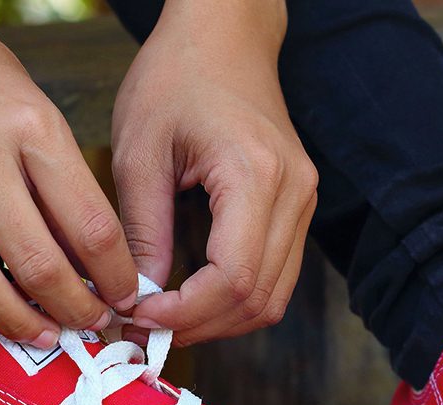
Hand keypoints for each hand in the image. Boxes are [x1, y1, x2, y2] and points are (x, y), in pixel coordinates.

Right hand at [0, 1, 137, 355]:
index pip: (92, 228)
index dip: (117, 278)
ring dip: (16, 324)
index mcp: (32, 130)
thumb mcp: (41, 115)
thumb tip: (93, 265)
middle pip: (38, 265)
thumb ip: (65, 188)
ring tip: (43, 337)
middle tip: (91, 326)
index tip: (126, 298)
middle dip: (75, 311)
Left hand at [111, 0, 317, 345]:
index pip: (232, 278)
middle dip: (198, 327)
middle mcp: (293, 195)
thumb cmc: (176, 77)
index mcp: (254, 175)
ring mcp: (303, 204)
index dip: (185, 313)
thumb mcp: (140, 151)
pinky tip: (195, 301)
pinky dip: (235, 302)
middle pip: (257, 300)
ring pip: (272, 300)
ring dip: (218, 323)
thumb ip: (143, 230)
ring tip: (167, 321)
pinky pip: (276, 279)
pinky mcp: (297, 210)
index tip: (138, 316)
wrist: (225, 35)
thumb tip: (139, 298)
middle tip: (146, 330)